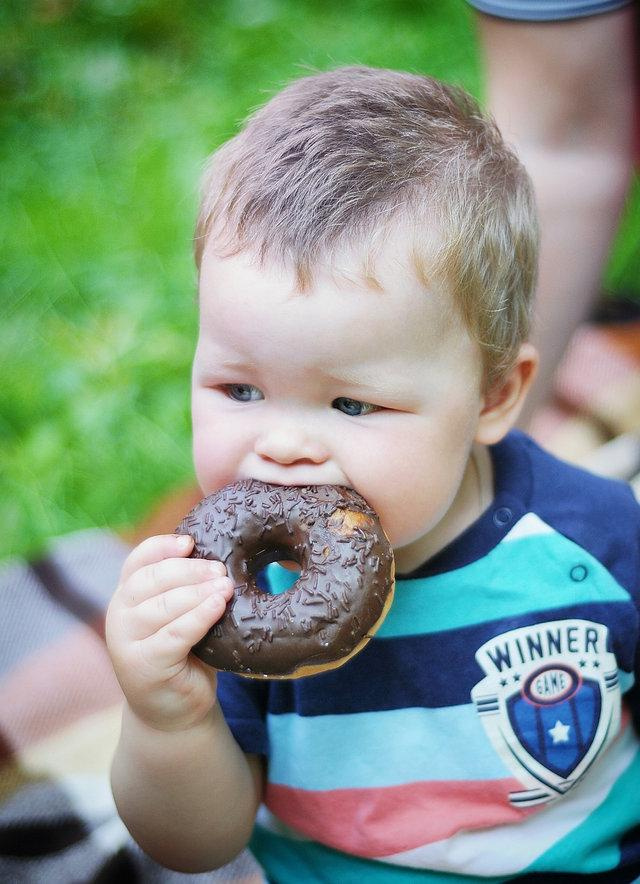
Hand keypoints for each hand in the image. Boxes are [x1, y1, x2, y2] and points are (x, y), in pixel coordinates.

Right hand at [106, 533, 233, 732]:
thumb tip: (219, 558)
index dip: (162, 547)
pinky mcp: (143, 666)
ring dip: (198, 592)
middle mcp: (118, 615)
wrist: (174, 711)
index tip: (190, 542)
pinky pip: (174, 635)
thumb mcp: (179, 616)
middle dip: (189, 569)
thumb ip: (185, 589)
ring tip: (226, 586)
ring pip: (162, 606)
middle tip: (221, 569)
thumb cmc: (183, 655)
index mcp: (126, 596)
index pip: (138, 561)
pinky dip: (198, 617)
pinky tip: (218, 606)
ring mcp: (126, 642)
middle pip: (150, 579)